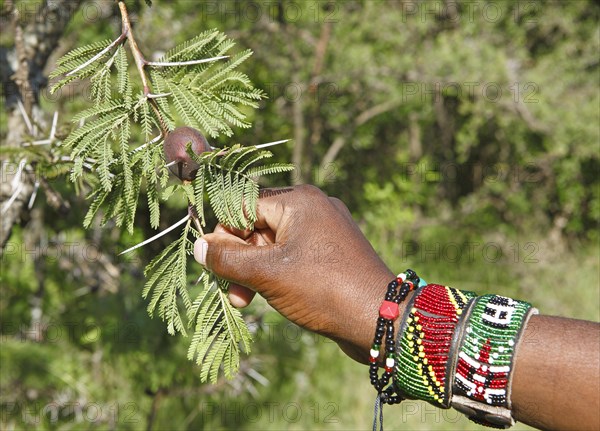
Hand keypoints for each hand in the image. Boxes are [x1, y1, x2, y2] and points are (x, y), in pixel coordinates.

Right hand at [193, 184, 394, 362]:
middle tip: (233, 293)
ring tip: (246, 300)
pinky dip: (277, 272)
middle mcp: (314, 206)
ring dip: (255, 271)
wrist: (381, 318)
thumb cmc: (322, 289)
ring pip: (274, 243)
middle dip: (240, 259)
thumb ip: (227, 258)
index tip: (212, 261)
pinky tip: (270, 295)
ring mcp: (326, 229)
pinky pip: (293, 254)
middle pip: (258, 225)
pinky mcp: (332, 251)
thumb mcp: (267, 274)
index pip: (243, 205)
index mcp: (299, 200)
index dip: (224, 233)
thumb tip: (198, 246)